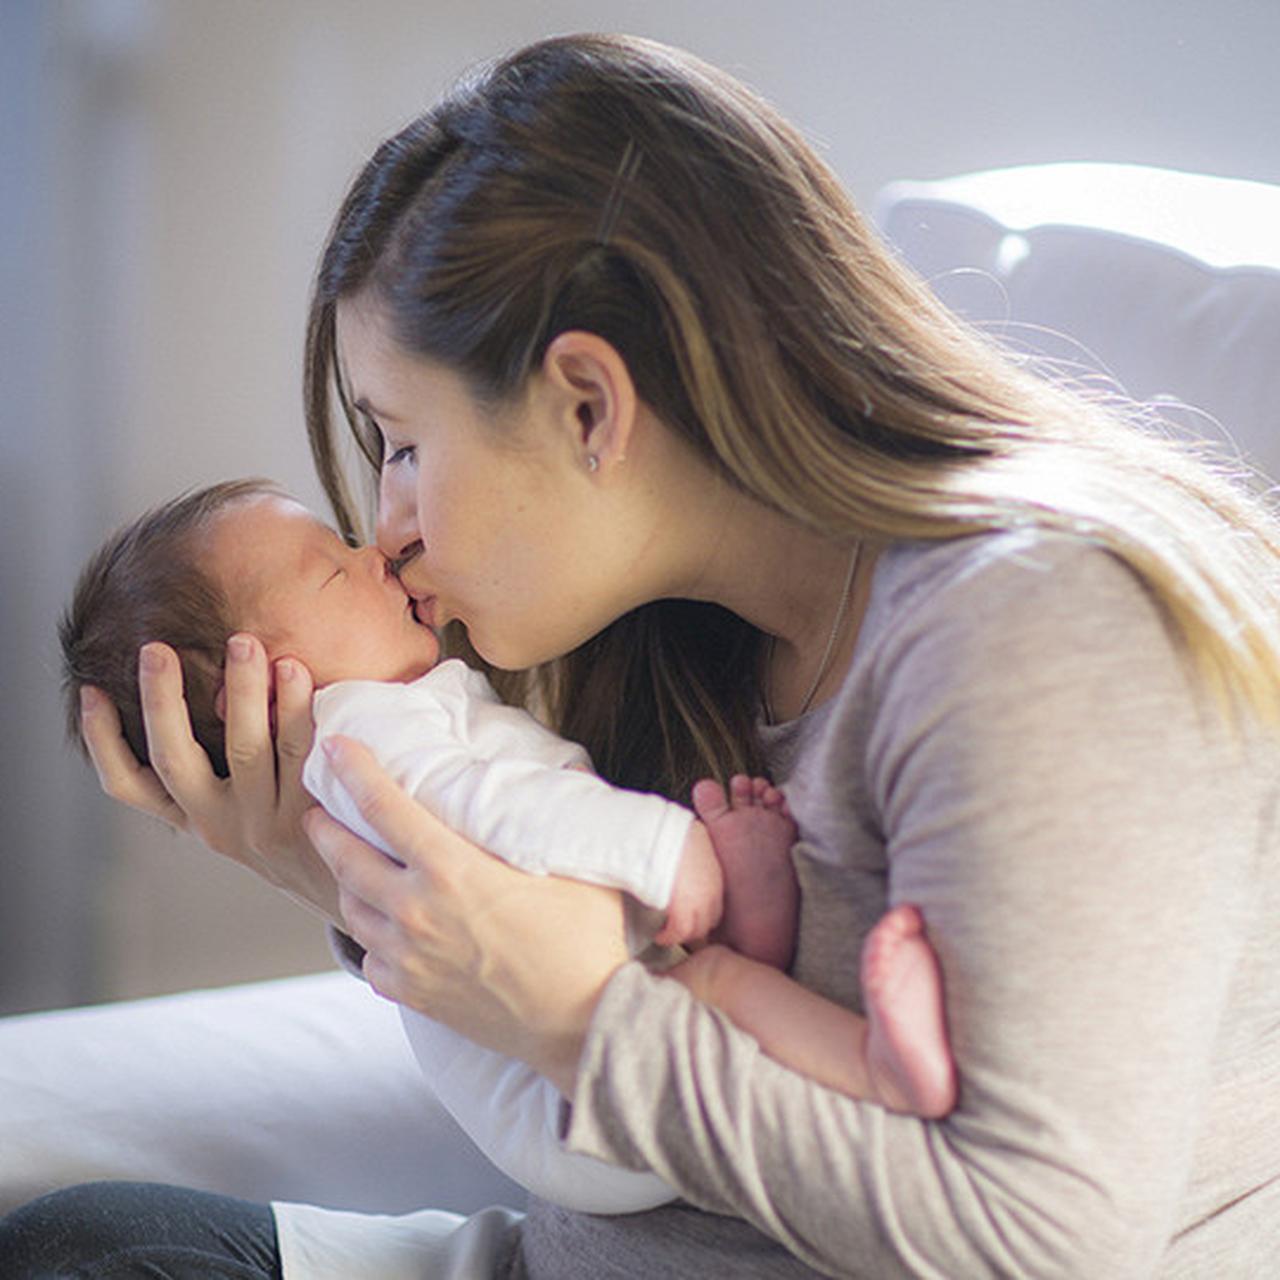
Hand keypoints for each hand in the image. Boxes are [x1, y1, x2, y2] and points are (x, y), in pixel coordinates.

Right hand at [81, 635, 339, 924]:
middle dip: (161, 700)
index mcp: (196, 818)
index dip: (102, 741)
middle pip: (175, 760)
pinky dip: (300, 712)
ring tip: (246, 644)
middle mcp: (221, 824)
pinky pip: (303, 755)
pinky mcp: (313, 816)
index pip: (130, 786)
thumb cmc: (294, 834)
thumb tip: (209, 686)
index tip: (89, 691)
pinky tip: (301, 673)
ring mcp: (266, 823)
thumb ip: (218, 767)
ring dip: (245, 692)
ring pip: (248, 750)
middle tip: (156, 648)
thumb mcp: (241, 814)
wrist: (352, 886)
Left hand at [305, 735, 630, 1093]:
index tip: (335, 747)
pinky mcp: (411, 994)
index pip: (383, 806)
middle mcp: (416, 911)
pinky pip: (370, 959)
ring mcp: (408, 957)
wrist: (581, 1024)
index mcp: (451, 869)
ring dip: (344, 880)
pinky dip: (370, 938)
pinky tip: (382, 929)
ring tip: (348, 865)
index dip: (353, 770)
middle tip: (318, 810)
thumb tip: (572, 765)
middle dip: (326, 828)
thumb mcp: (577, 863)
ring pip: (351, 908)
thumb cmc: (585, 941)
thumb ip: (560, 815)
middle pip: (346, 857)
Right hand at [654, 823, 723, 946]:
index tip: (690, 914)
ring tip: (667, 934)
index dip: (703, 912)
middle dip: (696, 926)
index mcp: (716, 875)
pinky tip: (660, 935)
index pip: (716, 904)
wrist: (661, 834)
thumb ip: (695, 854)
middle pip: (709, 921)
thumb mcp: (692, 840)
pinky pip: (678, 933)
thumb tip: (686, 854)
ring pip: (696, 930)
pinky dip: (669, 938)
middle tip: (679, 928)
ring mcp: (700, 903)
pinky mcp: (683, 912)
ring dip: (682, 934)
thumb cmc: (671, 831)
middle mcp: (713, 892)